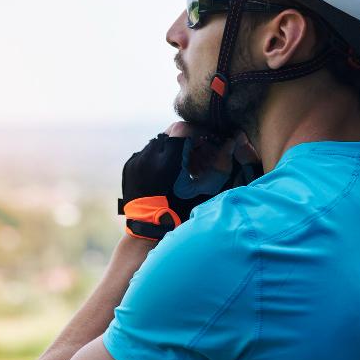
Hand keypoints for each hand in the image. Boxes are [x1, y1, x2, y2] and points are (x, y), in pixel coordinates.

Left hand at [118, 122, 261, 240]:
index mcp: (167, 162)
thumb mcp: (203, 191)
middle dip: (184, 139)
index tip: (205, 138)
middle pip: (169, 134)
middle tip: (196, 150)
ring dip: (170, 148)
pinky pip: (145, 154)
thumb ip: (219, 167)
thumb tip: (231, 143)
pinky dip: (157, 158)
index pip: (182, 130)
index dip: (196, 130)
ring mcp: (136, 161)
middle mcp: (148, 157)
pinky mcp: (128, 167)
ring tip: (180, 164)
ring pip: (157, 143)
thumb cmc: (179, 213)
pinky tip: (165, 172)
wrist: (147, 229)